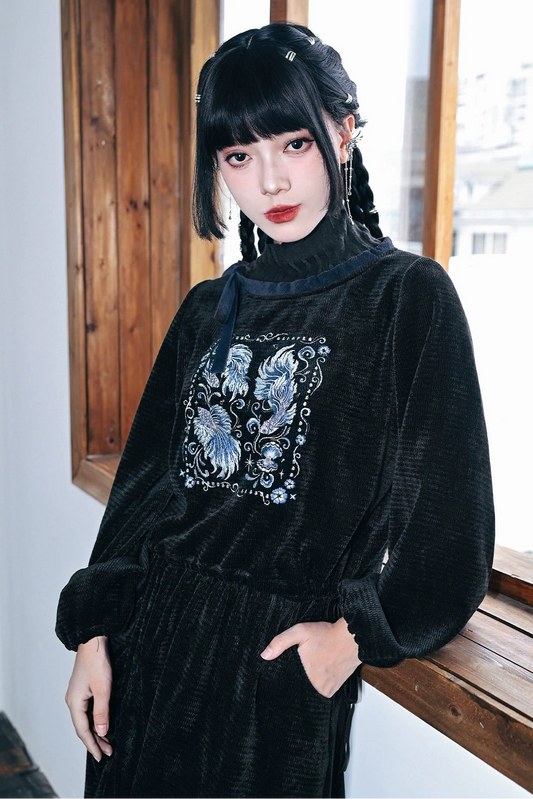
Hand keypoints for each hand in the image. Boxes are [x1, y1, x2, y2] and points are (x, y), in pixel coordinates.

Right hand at [64, 636, 113, 760]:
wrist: (93, 642)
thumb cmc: (97, 662)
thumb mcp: (103, 689)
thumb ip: (102, 712)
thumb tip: (101, 732)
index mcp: (74, 703)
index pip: (83, 731)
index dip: (92, 745)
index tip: (101, 757)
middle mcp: (72, 701)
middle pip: (82, 727)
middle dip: (95, 740)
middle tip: (108, 752)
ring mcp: (75, 695)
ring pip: (84, 719)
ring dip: (95, 730)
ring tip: (107, 741)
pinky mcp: (81, 689)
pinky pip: (85, 710)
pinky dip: (93, 720)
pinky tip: (101, 723)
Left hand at [260, 618, 361, 698]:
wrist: (352, 638)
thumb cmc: (328, 634)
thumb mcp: (300, 632)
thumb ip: (281, 642)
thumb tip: (265, 655)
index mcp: (306, 676)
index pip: (289, 683)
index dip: (286, 676)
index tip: (288, 668)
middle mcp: (317, 687)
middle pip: (299, 686)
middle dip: (298, 677)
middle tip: (304, 663)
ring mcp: (327, 689)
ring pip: (310, 689)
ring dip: (309, 681)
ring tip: (312, 666)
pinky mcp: (335, 689)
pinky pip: (321, 690)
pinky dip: (319, 683)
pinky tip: (319, 670)